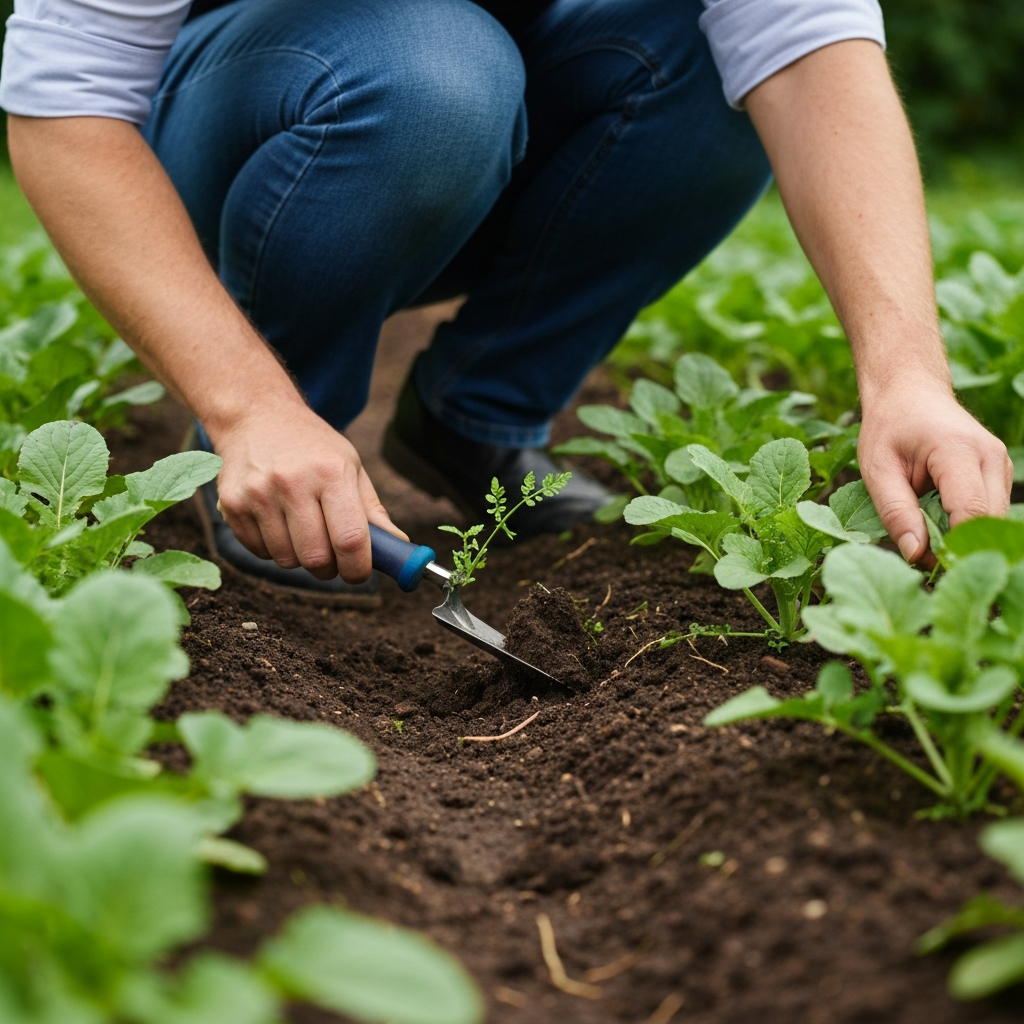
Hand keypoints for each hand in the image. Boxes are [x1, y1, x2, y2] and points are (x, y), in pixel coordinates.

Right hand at [208, 401, 405, 582]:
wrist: (257, 416)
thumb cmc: (313, 447)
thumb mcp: (350, 467)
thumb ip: (373, 512)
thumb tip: (400, 549)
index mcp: (331, 472)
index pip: (350, 539)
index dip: (358, 568)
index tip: (360, 573)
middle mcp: (292, 482)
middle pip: (316, 557)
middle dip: (330, 569)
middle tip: (333, 558)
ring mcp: (257, 494)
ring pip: (286, 560)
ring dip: (300, 558)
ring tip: (302, 531)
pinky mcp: (231, 504)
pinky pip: (259, 552)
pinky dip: (273, 549)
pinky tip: (277, 523)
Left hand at [858, 385, 1011, 562]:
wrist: (909, 391)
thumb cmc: (888, 428)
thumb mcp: (877, 469)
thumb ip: (895, 512)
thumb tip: (915, 555)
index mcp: (957, 451)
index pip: (971, 511)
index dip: (952, 546)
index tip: (926, 566)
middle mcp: (990, 456)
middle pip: (989, 520)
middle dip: (958, 547)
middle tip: (922, 562)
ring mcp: (1000, 463)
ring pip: (994, 519)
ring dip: (963, 537)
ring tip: (926, 540)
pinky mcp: (999, 472)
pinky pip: (991, 510)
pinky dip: (966, 524)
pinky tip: (939, 524)